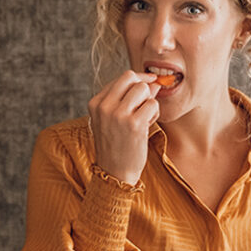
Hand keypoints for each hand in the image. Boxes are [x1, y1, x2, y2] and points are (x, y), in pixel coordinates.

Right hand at [88, 70, 160, 184]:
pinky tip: (147, 126)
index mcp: (95, 103)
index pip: (121, 78)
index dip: (138, 81)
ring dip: (149, 102)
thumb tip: (153, 82)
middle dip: (143, 88)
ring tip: (144, 118)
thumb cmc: (116, 145)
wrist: (115, 173)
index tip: (147, 87)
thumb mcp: (111, 120)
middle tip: (144, 105)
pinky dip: (155, 114)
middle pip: (132, 78)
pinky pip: (153, 105)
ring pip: (143, 89)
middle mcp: (104, 107)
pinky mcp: (134, 124)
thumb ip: (126, 99)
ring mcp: (119, 115)